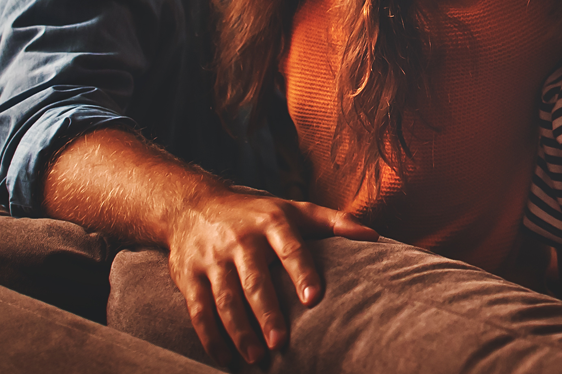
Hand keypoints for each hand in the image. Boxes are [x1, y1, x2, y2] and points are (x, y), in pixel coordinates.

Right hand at [165, 187, 374, 364]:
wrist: (193, 205)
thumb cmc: (257, 213)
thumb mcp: (295, 209)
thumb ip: (334, 222)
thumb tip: (373, 237)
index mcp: (272, 223)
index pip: (290, 248)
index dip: (302, 272)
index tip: (314, 298)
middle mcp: (240, 240)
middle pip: (254, 280)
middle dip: (267, 312)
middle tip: (281, 342)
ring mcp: (212, 259)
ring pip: (224, 298)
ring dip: (239, 330)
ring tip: (256, 356)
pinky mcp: (188, 276)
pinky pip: (198, 309)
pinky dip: (209, 335)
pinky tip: (224, 357)